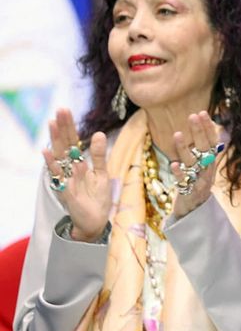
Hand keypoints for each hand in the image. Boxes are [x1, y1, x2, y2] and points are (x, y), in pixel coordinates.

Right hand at [42, 108, 109, 241]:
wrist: (96, 221)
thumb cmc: (97, 198)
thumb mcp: (102, 173)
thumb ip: (99, 155)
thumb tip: (98, 133)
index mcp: (79, 163)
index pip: (73, 141)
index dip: (70, 126)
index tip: (65, 110)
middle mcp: (70, 168)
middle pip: (65, 144)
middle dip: (62, 127)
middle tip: (59, 110)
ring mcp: (66, 178)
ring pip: (59, 156)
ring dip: (56, 140)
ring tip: (52, 123)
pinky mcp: (65, 190)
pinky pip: (59, 175)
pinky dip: (53, 164)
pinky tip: (47, 151)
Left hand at [169, 111, 223, 217]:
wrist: (195, 211)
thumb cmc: (196, 184)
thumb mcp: (202, 166)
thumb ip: (202, 150)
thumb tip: (205, 129)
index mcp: (210, 162)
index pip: (212, 141)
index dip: (208, 127)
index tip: (203, 113)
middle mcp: (207, 169)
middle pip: (205, 148)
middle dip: (199, 132)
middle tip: (193, 116)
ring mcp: (199, 180)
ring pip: (193, 163)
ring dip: (185, 149)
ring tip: (177, 134)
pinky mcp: (189, 191)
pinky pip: (184, 181)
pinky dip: (180, 173)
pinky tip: (174, 164)